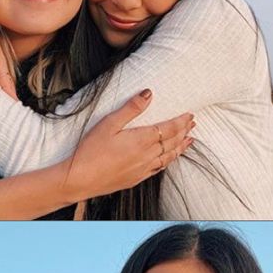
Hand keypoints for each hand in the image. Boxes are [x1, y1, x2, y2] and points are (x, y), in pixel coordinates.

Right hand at [65, 91, 194, 201]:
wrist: (80, 179)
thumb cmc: (90, 151)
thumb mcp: (109, 123)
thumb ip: (131, 108)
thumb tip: (148, 93)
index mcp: (142, 140)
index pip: (169, 128)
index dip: (181, 121)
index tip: (190, 115)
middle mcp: (147, 156)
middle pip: (172, 142)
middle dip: (184, 132)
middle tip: (193, 124)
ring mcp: (142, 169)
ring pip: (168, 157)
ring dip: (180, 147)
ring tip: (189, 141)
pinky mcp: (135, 179)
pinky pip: (158, 169)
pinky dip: (168, 162)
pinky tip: (169, 159)